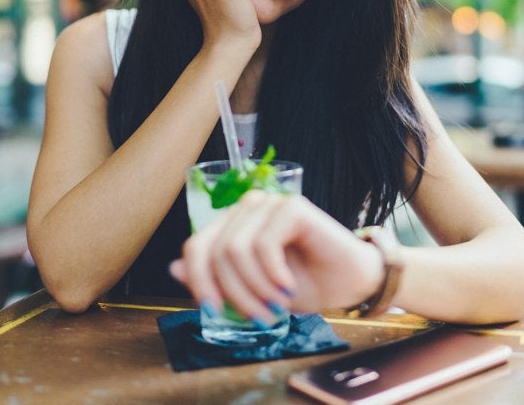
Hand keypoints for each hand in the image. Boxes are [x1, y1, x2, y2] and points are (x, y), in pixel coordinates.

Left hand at [169, 191, 383, 324]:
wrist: (349, 282)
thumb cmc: (304, 284)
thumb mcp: (250, 291)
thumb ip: (214, 279)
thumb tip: (174, 268)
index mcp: (233, 225)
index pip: (196, 248)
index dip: (199, 283)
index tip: (212, 313)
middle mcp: (248, 208)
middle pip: (214, 252)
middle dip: (233, 294)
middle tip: (258, 318)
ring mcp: (269, 204)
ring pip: (236, 250)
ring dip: (254, 288)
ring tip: (275, 306)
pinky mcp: (292, 207)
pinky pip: (264, 245)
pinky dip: (272, 275)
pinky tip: (287, 287)